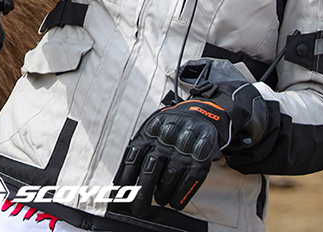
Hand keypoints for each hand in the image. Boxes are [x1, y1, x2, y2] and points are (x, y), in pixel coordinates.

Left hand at [115, 98, 229, 215]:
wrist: (202, 114)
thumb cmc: (170, 128)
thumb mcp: (152, 130)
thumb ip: (138, 151)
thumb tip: (119, 182)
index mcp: (150, 129)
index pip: (133, 156)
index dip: (125, 177)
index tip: (121, 193)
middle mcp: (166, 136)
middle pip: (150, 169)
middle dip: (142, 193)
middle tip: (138, 209)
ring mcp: (185, 146)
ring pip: (168, 178)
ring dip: (162, 195)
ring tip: (160, 200)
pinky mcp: (201, 155)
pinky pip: (189, 180)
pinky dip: (180, 195)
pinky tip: (175, 202)